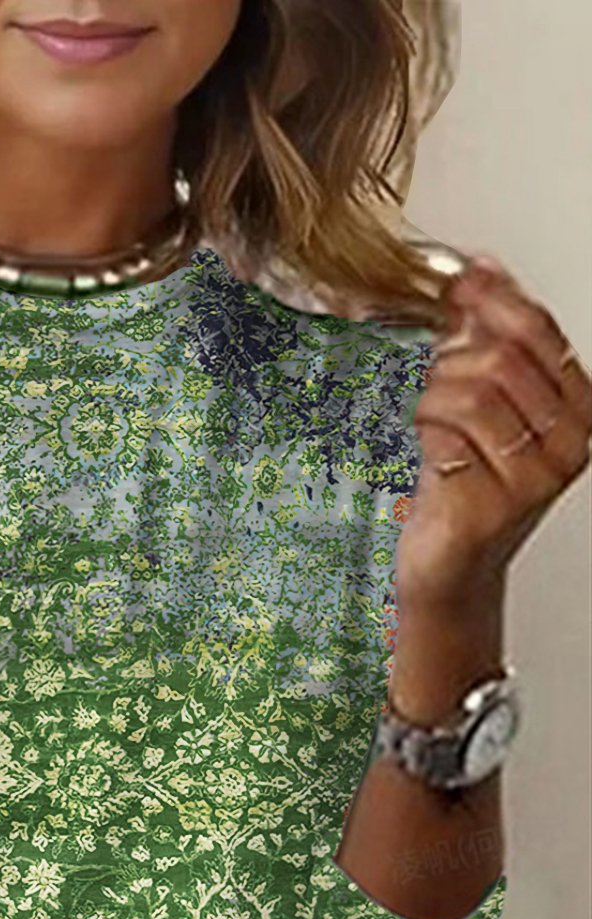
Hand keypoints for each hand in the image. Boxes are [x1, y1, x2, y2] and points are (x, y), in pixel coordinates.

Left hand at [396, 253, 591, 612]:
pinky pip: (445, 439)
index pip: (539, 331)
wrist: (450, 565)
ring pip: (471, 394)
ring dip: (434, 398)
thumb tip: (483, 270)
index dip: (493, 300)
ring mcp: (532, 479)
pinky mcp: (490, 506)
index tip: (460, 284)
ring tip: (430, 420)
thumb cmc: (466, 486)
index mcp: (577, 409)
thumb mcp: (484, 402)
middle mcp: (567, 444)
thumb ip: (487, 338)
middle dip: (453, 360)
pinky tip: (431, 452)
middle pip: (501, 358)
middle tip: (435, 382)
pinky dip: (426, 435)